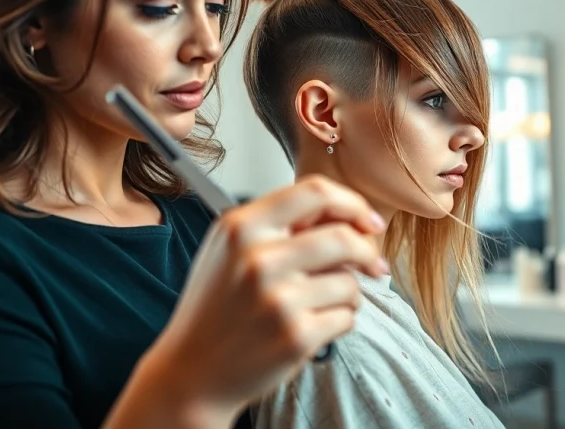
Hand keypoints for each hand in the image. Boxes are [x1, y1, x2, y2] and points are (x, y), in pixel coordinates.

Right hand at [142, 176, 387, 424]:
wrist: (192, 372)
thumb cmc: (215, 310)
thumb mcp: (229, 250)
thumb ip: (278, 224)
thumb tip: (346, 215)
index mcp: (242, 226)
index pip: (316, 192)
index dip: (353, 204)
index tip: (368, 221)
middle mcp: (258, 257)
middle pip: (344, 237)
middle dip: (367, 253)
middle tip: (372, 265)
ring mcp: (278, 298)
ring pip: (350, 282)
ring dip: (349, 294)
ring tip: (323, 304)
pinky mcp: (296, 336)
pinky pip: (347, 317)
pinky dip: (340, 321)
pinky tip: (314, 326)